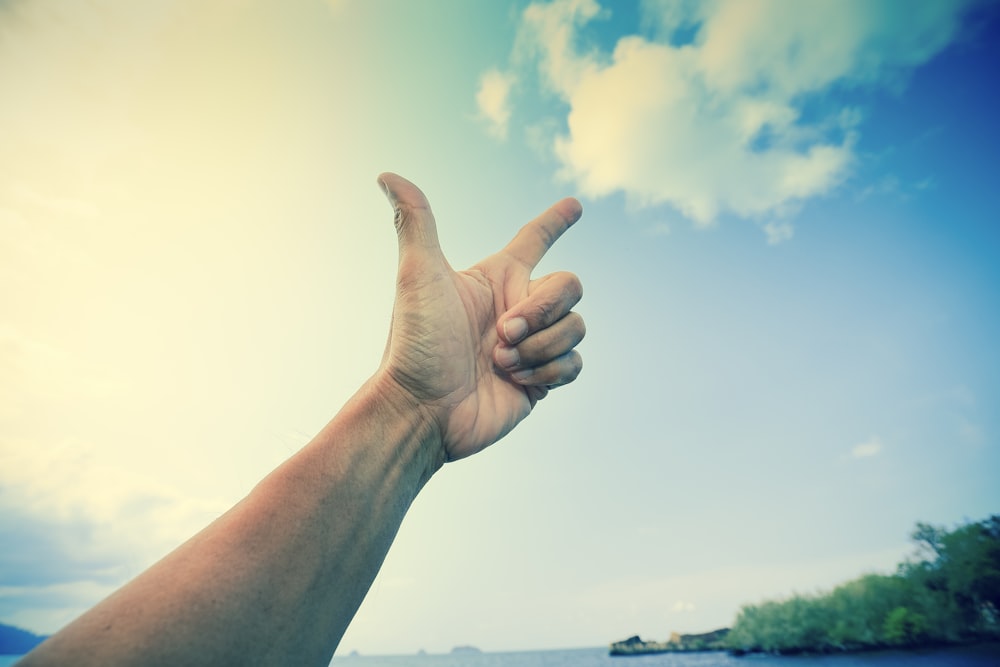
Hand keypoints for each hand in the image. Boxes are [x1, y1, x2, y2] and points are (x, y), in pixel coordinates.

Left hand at [376, 173, 584, 460]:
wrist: (423, 409)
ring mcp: (532, 345)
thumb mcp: (417, 274)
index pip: (535, 240)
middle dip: (541, 310)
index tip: (575, 204)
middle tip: (500, 334)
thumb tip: (387, 175)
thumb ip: (416, 220)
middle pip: (571, 286)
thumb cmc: (415, 342)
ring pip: (576, 327)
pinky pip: (575, 364)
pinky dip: (548, 371)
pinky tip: (514, 381)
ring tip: (498, 362)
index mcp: (495, 279)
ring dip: (540, 347)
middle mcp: (518, 308)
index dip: (555, 222)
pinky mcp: (541, 380)